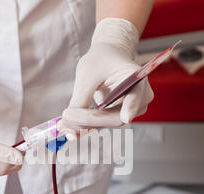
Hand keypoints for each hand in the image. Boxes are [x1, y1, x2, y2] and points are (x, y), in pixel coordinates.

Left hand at [62, 18, 153, 137]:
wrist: (108, 56)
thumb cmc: (100, 59)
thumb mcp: (87, 74)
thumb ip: (81, 98)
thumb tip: (68, 123)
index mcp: (137, 78)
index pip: (135, 97)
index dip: (130, 107)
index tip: (126, 117)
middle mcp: (140, 97)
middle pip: (117, 117)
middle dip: (89, 120)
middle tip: (65, 121)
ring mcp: (132, 109)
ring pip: (107, 123)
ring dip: (85, 125)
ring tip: (63, 124)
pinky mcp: (120, 115)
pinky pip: (103, 123)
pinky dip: (86, 125)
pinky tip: (70, 127)